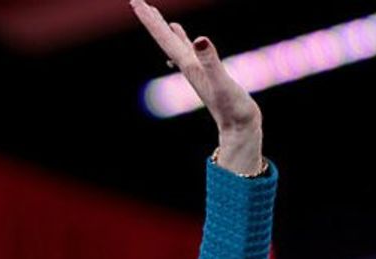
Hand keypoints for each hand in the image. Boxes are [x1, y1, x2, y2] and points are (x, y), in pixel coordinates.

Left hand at [130, 0, 263, 174]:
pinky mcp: (207, 74)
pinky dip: (184, 41)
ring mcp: (197, 70)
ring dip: (164, 28)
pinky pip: (190, 52)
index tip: (135, 1)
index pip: (164, 38)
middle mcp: (188, 67)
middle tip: (136, 1)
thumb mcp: (222, 82)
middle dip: (151, 20)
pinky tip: (185, 38)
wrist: (240, 129)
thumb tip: (199, 38)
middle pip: (164, 39)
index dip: (150, 19)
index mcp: (188, 65)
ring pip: (175, 44)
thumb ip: (211, 61)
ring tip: (154, 13)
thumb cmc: (233, 109)